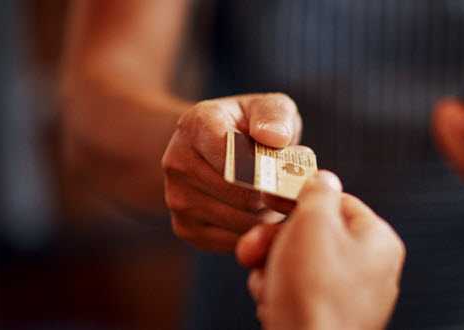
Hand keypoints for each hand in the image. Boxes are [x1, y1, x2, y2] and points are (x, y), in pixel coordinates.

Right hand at [162, 93, 301, 252]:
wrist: (212, 148)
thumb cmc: (251, 127)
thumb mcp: (268, 108)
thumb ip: (276, 115)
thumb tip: (275, 138)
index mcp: (196, 125)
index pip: (236, 161)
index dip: (269, 171)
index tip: (286, 169)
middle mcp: (177, 162)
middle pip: (244, 197)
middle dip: (274, 195)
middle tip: (287, 186)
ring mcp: (176, 199)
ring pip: (243, 223)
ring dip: (268, 216)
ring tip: (273, 196)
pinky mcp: (185, 228)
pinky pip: (234, 242)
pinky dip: (255, 232)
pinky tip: (259, 213)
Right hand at [237, 171, 405, 329]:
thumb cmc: (313, 292)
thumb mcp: (313, 223)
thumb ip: (318, 192)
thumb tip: (324, 179)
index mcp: (379, 241)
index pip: (339, 202)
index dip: (300, 199)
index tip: (270, 202)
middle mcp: (372, 270)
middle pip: (316, 236)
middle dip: (277, 242)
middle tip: (251, 249)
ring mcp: (353, 299)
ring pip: (301, 266)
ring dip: (272, 269)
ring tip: (265, 284)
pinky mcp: (331, 320)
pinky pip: (300, 294)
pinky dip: (280, 295)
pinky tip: (271, 304)